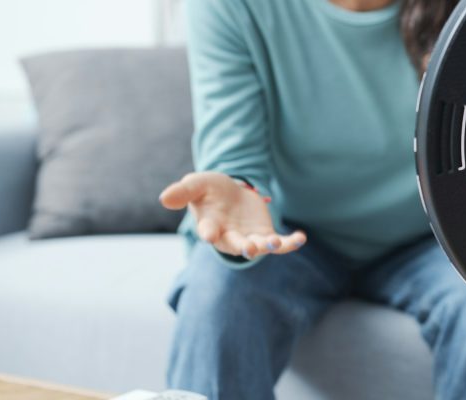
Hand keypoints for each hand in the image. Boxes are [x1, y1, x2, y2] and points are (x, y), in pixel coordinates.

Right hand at [159, 172, 305, 258]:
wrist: (232, 192)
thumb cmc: (211, 190)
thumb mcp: (197, 184)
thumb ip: (183, 191)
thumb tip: (163, 199)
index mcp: (209, 225)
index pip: (207, 230)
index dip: (208, 232)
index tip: (208, 233)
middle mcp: (229, 236)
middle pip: (235, 244)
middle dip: (243, 247)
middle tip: (249, 249)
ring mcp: (249, 238)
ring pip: (258, 247)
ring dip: (266, 246)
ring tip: (275, 242)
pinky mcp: (265, 235)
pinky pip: (280, 243)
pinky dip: (290, 243)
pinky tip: (301, 238)